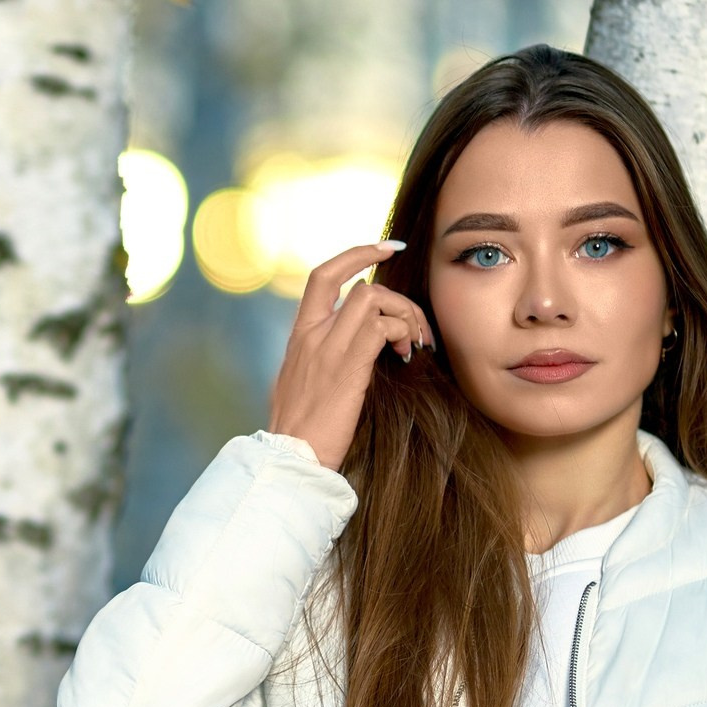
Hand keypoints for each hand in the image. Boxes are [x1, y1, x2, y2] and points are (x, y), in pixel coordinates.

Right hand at [263, 242, 434, 468]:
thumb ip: (318, 360)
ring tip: (412, 344)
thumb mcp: (301, 386)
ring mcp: (328, 348)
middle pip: (356, 282)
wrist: (290, 458)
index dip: (356, 254)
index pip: (324, 275)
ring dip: (404, 314)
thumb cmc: (300, 433)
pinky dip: (403, 332)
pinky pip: (383, 326)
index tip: (386, 247)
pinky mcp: (348, 365)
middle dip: (395, 292)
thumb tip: (346, 352)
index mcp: (299, 336)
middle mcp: (311, 334)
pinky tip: (406, 354)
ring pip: (373, 298)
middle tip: (415, 318)